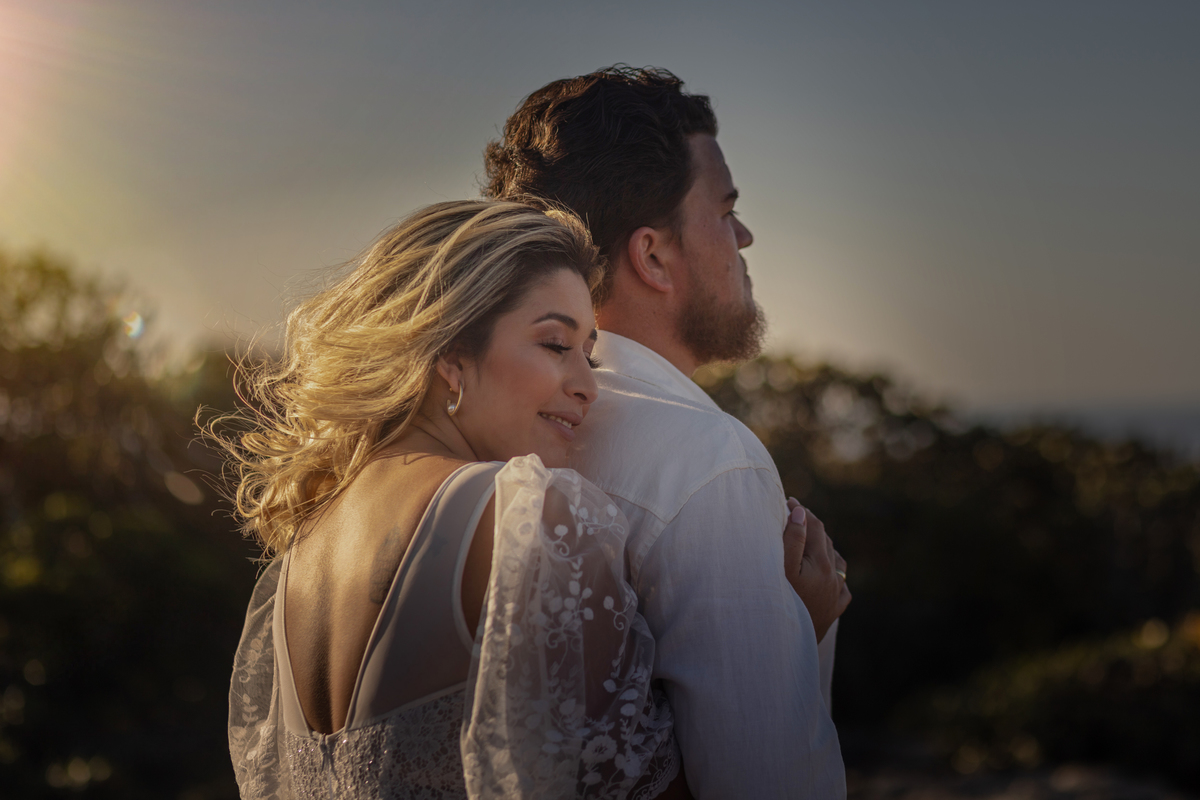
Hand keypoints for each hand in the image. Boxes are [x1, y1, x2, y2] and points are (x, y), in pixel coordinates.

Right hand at [782, 498, 850, 642]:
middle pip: (826, 542)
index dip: (802, 511)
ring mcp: (836, 595)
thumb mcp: (780, 569)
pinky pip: (842, 585)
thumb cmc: (778, 603)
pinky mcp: (836, 609)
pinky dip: (834, 573)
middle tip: (792, 516)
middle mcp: (834, 578)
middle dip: (811, 526)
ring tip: (809, 541)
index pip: (815, 527)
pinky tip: (827, 573)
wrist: (785, 646)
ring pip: (837, 561)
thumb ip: (792, 539)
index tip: (788, 500)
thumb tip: (800, 512)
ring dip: (824, 547)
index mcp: (821, 564)